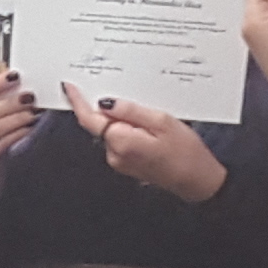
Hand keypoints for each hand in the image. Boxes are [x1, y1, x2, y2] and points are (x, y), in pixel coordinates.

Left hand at [71, 86, 228, 201]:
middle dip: (102, 106)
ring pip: (111, 131)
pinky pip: (120, 140)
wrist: (198, 181)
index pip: (90, 118)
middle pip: (99, 123)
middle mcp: (115, 154)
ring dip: (118, 118)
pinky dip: (125, 128)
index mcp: (121, 141)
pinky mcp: (126, 164)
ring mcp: (119, 162)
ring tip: (142, 108)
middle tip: (112, 85)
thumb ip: (130, 110)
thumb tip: (105, 102)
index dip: (78, 101)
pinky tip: (144, 124)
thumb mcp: (162, 121)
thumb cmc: (185, 152)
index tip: (69, 86)